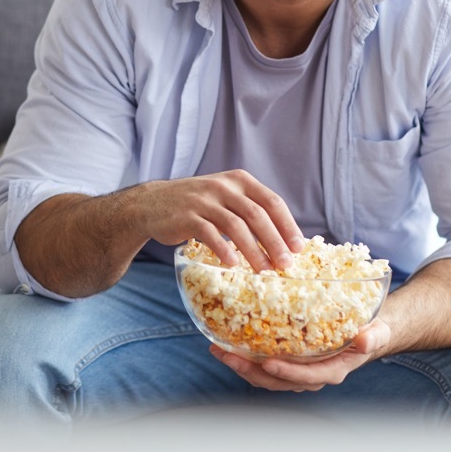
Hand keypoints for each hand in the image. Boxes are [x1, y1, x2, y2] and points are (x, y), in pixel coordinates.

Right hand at [131, 169, 304, 271]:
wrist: (152, 203)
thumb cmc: (197, 205)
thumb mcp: (225, 197)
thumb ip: (250, 210)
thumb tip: (283, 242)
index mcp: (239, 180)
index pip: (271, 201)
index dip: (287, 225)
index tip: (298, 247)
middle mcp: (223, 187)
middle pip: (256, 214)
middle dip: (274, 241)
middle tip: (285, 264)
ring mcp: (203, 200)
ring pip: (235, 225)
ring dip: (253, 250)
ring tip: (263, 271)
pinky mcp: (185, 216)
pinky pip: (209, 233)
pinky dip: (223, 249)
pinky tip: (232, 264)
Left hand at [209, 318, 391, 391]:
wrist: (363, 332)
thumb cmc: (370, 331)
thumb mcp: (377, 331)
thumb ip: (373, 336)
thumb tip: (365, 339)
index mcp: (332, 370)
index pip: (308, 377)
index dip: (288, 372)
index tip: (269, 363)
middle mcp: (311, 375)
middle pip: (277, 380)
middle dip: (250, 371)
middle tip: (227, 355)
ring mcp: (296, 371)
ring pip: (265, 376)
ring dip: (240, 365)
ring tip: (218, 350)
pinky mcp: (286, 362)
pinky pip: (261, 366)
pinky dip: (243, 358)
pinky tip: (225, 344)